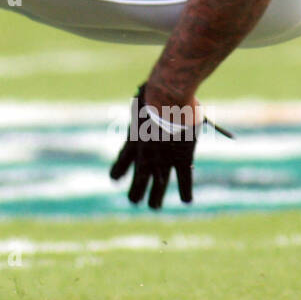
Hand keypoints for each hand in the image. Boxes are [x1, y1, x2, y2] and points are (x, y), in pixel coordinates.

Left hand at [109, 85, 201, 208]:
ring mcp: (162, 160)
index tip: (114, 178)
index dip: (118, 170)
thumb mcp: (140, 100)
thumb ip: (140, 103)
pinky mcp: (181, 159)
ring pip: (158, 186)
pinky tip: (186, 200)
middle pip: (137, 179)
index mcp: (132, 140)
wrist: (165, 101)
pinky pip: (184, 180)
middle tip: (134, 200)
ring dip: (155, 198)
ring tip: (153, 206)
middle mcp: (144, 156)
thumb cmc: (152, 95)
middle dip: (135, 191)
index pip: (122, 160)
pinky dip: (185, 191)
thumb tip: (141, 93)